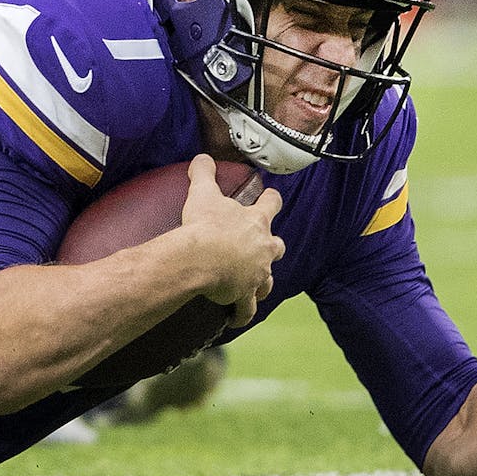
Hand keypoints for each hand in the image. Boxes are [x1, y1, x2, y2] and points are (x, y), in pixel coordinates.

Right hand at [180, 155, 283, 326]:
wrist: (199, 258)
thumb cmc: (204, 225)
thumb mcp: (202, 192)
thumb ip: (203, 173)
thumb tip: (201, 157)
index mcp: (256, 221)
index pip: (272, 204)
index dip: (271, 199)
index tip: (271, 196)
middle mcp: (263, 248)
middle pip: (277, 246)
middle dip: (271, 246)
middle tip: (262, 246)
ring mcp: (256, 274)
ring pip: (267, 280)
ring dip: (262, 281)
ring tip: (253, 285)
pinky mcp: (244, 294)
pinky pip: (247, 308)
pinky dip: (242, 314)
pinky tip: (237, 318)